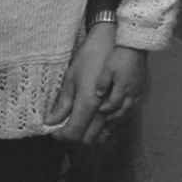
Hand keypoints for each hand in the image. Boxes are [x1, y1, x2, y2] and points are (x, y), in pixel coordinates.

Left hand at [45, 22, 115, 144]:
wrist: (119, 42)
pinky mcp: (130, 104)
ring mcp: (120, 109)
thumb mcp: (71, 77)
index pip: (73, 134)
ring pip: (104, 134)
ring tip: (78, 123)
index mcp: (89, 105)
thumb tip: (51, 122)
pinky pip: (116, 124)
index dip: (61, 136)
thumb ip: (63, 103)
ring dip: (89, 134)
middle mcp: (105, 112)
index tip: (53, 130)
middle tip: (63, 128)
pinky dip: (104, 127)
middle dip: (74, 137)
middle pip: (88, 139)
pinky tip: (96, 118)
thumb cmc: (92, 56)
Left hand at [94, 46, 147, 121]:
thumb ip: (103, 83)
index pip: (114, 105)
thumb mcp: (108, 68)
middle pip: (124, 111)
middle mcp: (132, 92)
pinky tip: (123, 108)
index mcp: (123, 88)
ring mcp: (138, 90)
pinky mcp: (141, 87)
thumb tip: (99, 95)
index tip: (99, 111)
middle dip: (114, 117)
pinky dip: (128, 108)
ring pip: (130, 108)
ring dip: (122, 115)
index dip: (106, 110)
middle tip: (106, 121)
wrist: (135, 47)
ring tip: (114, 118)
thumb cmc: (120, 56)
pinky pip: (135, 102)